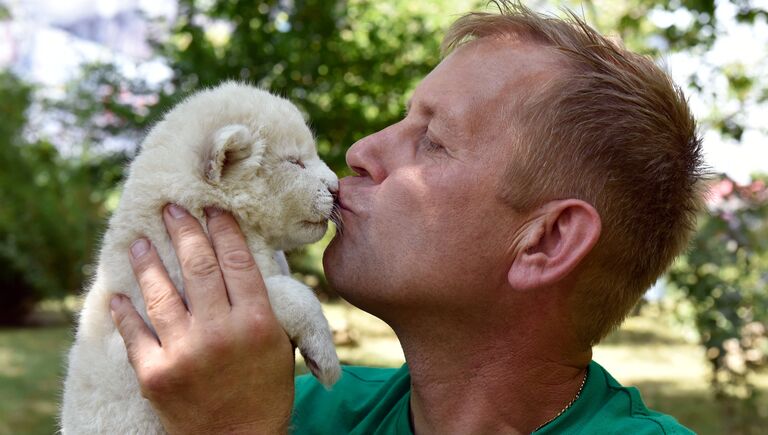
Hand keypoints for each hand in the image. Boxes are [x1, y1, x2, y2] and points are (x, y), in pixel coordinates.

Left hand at [109, 205, 293, 433]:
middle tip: (171, 209)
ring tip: (138, 241)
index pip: (237, 261)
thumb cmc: (265, 391)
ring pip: (162, 292)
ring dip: (148, 262)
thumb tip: (244, 263)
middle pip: (199, 267)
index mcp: (257, 321)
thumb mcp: (281, 344)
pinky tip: (119, 294)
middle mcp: (221, 331)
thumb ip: (265, 304)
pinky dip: (125, 312)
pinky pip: (135, 333)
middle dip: (184, 231)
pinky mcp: (155, 374)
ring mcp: (185, 352)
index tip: (211, 208)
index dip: (223, 229)